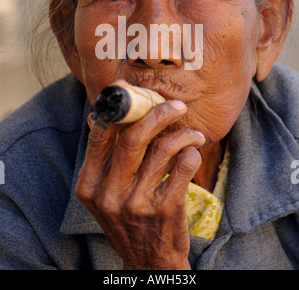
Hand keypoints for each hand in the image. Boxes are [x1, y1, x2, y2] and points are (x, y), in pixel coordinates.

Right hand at [75, 100, 204, 269]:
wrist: (148, 263)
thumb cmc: (127, 220)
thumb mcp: (105, 194)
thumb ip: (105, 159)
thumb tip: (101, 116)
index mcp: (90, 185)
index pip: (101, 134)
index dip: (121, 109)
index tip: (139, 96)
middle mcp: (110, 194)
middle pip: (133, 136)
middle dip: (158, 113)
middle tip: (176, 105)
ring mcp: (137, 203)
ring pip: (163, 149)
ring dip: (183, 134)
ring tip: (193, 134)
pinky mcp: (164, 210)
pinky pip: (183, 165)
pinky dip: (192, 151)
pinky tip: (193, 152)